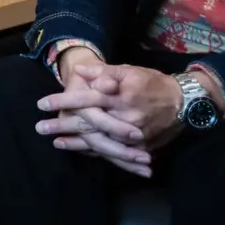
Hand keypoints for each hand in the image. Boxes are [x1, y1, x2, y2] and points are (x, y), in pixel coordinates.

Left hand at [52, 62, 188, 151]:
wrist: (185, 103)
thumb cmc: (153, 83)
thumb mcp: (129, 71)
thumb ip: (104, 71)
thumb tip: (80, 71)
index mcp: (120, 97)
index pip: (85, 99)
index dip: (63, 101)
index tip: (41, 104)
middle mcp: (125, 119)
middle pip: (88, 124)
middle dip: (62, 126)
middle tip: (39, 128)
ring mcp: (134, 137)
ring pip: (99, 142)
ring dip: (75, 143)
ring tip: (55, 143)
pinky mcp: (141, 148)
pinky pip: (115, 153)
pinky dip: (97, 153)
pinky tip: (81, 152)